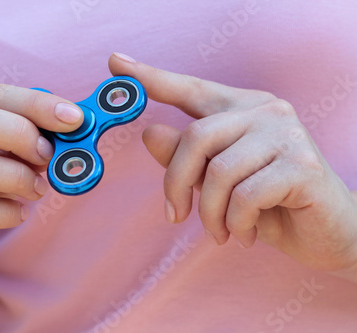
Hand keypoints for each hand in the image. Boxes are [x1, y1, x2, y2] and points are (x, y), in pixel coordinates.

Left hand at [109, 53, 356, 271]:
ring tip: (220, 232)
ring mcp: (287, 135)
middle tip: (175, 216)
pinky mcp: (302, 165)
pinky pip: (245, 197)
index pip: (191, 88)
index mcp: (243, 108)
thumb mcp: (218, 181)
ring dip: (210, 214)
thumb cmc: (271, 204)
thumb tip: (149, 133)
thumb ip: (186, 156)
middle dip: (175, 184)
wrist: (330, 233)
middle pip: (195, 138)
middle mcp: (266, 111)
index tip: (116, 63)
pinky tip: (246, 234)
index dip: (152, 78)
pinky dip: (236, 223)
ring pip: (218, 172)